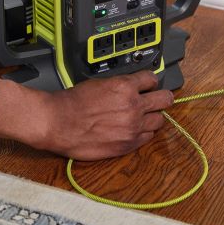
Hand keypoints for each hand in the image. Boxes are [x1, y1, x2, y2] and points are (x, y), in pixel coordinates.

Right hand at [41, 71, 173, 159]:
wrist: (58, 123)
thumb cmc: (73, 103)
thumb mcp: (99, 83)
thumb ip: (120, 85)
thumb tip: (132, 87)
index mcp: (125, 87)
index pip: (152, 79)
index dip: (150, 82)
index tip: (149, 85)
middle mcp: (133, 106)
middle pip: (165, 99)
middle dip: (161, 97)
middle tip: (158, 99)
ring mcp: (133, 127)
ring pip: (160, 120)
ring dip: (153, 117)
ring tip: (144, 117)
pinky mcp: (128, 144)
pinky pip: (148, 137)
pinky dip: (144, 132)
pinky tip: (134, 129)